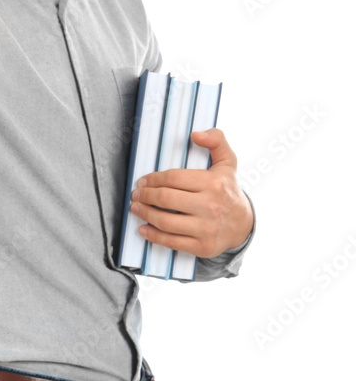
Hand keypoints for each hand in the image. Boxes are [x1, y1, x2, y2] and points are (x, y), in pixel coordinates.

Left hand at [131, 128, 253, 257]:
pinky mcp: (203, 247)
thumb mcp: (227, 162)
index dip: (153, 179)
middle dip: (145, 196)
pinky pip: (172, 241)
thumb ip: (216, 141)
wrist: (244, 224)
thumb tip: (195, 133)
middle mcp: (210, 206)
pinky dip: (153, 235)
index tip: (143, 180)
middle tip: (136, 194)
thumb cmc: (228, 190)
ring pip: (166, 221)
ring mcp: (207, 228)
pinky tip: (143, 228)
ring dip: (145, 214)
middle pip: (166, 199)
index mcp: (213, 183)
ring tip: (136, 208)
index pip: (173, 178)